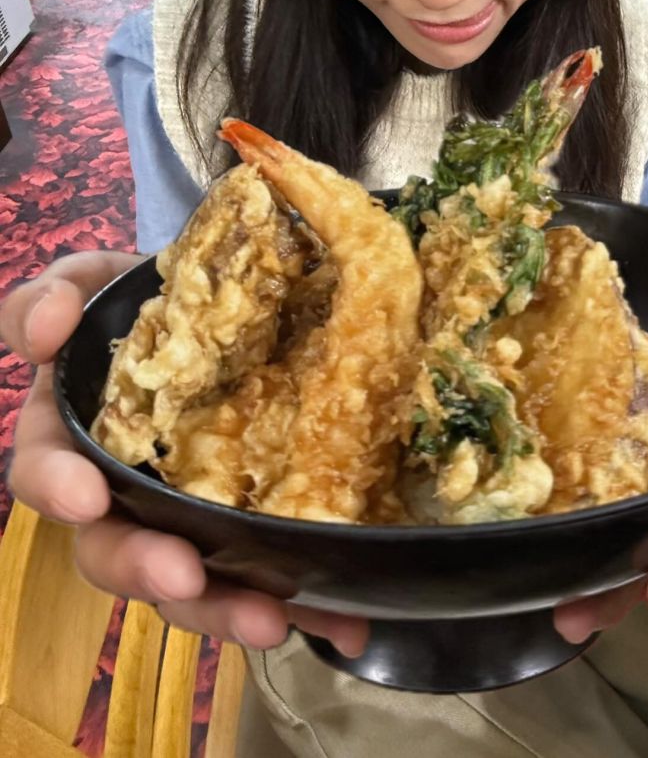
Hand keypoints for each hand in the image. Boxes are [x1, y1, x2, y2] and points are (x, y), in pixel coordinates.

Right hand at [1, 252, 367, 655]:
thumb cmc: (155, 302)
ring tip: (271, 619)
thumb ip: (59, 294)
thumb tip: (43, 328)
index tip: (85, 497)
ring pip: (189, 582)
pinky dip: (305, 605)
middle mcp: (125, 492)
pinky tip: (345, 621)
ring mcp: (189, 517)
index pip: (46, 472)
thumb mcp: (98, 283)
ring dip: (223, 607)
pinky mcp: (252, 526)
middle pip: (113, 550)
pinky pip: (270, 575)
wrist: (236, 306)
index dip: (57, 487)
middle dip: (144, 567)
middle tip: (182, 573)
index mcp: (78, 438)